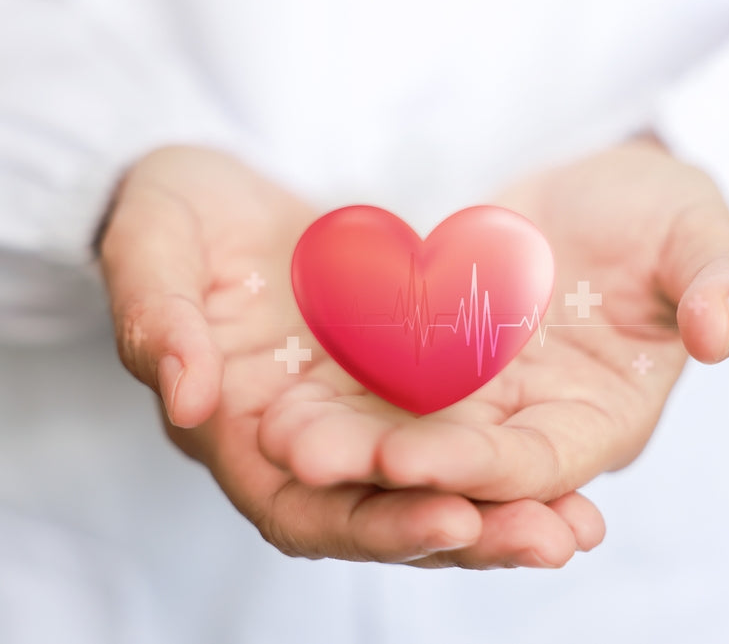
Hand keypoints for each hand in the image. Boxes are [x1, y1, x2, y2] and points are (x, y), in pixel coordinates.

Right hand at [98, 146, 603, 567]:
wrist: (218, 188)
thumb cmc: (169, 215)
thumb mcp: (149, 247)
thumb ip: (159, 320)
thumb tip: (187, 399)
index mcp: (236, 434)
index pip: (303, 509)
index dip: (372, 525)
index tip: (450, 519)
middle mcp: (305, 446)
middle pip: (385, 515)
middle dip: (467, 534)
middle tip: (550, 540)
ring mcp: (359, 417)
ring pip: (433, 484)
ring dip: (504, 510)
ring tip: (579, 527)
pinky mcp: (400, 380)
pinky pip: (459, 425)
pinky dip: (509, 453)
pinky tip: (574, 465)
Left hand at [257, 137, 728, 503]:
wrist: (588, 187)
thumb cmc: (653, 216)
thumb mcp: (696, 230)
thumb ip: (724, 281)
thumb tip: (727, 330)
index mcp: (599, 418)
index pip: (537, 464)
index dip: (479, 470)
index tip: (407, 463)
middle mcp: (526, 426)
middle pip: (455, 470)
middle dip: (386, 476)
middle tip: (310, 461)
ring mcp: (469, 400)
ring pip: (401, 441)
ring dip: (341, 449)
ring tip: (278, 438)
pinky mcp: (423, 365)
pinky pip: (370, 391)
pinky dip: (331, 400)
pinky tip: (277, 396)